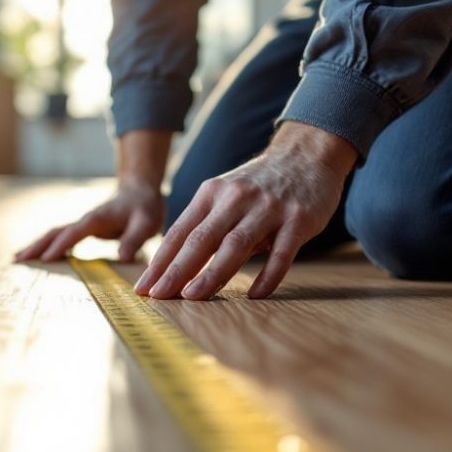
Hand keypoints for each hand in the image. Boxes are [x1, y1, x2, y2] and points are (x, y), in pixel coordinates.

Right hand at [15, 176, 164, 262]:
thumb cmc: (144, 208)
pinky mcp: (84, 229)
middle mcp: (85, 220)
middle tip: (17, 260)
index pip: (74, 233)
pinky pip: (61, 237)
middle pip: (55, 232)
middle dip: (37, 246)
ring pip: (54, 234)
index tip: (45, 259)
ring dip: (36, 246)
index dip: (60, 245)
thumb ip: (135, 239)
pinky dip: (47, 246)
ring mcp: (82, 224)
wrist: (140, 191)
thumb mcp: (146, 223)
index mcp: (96, 219)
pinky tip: (38, 257)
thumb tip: (122, 257)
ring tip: (17, 259)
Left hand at [135, 122, 357, 299]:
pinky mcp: (298, 219)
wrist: (307, 154)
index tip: (144, 287)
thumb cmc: (260, 184)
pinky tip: (256, 295)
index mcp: (212, 194)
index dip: (160, 262)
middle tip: (158, 296)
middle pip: (201, 239)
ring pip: (235, 245)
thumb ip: (206, 225)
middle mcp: (236, 199)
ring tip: (193, 297)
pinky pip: (281, 253)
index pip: (179, 233)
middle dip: (177, 270)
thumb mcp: (226, 195)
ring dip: (212, 273)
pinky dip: (268, 275)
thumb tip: (179, 267)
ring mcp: (268, 208)